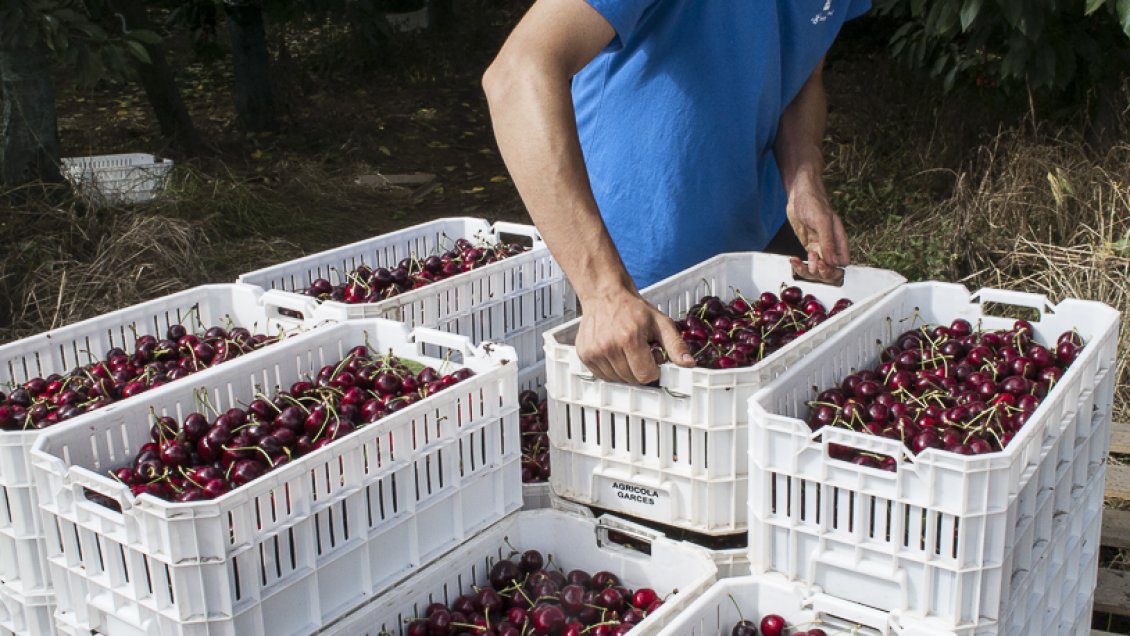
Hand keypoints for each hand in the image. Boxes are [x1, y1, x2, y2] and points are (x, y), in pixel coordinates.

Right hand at [575, 289, 694, 383]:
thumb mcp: (661, 323)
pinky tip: (614, 353)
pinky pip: (602, 376)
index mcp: (629, 338)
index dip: (653, 370)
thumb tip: (689, 364)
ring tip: (626, 351)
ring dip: (625, 371)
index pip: (645, 375)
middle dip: (640, 370)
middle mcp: (609, 347)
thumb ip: (676, 345)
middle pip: (631, 380)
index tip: (653, 358)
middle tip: (640, 352)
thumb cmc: (634, 309)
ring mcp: (593, 352)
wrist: (605, 295)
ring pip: (616, 380)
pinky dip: (611, 370)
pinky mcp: (584, 354)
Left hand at [785, 182, 849, 283]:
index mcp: (839, 239)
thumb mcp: (821, 221)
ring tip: (799, 261)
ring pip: (817, 268)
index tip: (822, 265)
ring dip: (808, 269)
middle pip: (831, 269)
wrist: (799, 192)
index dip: (834, 269)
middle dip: (821, 272)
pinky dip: (800, 264)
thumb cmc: (813, 201)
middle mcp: (830, 245)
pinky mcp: (808, 245)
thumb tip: (834, 262)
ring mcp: (819, 246)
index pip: (843, 262)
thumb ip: (828, 242)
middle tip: (811, 264)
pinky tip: (794, 259)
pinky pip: (807, 262)